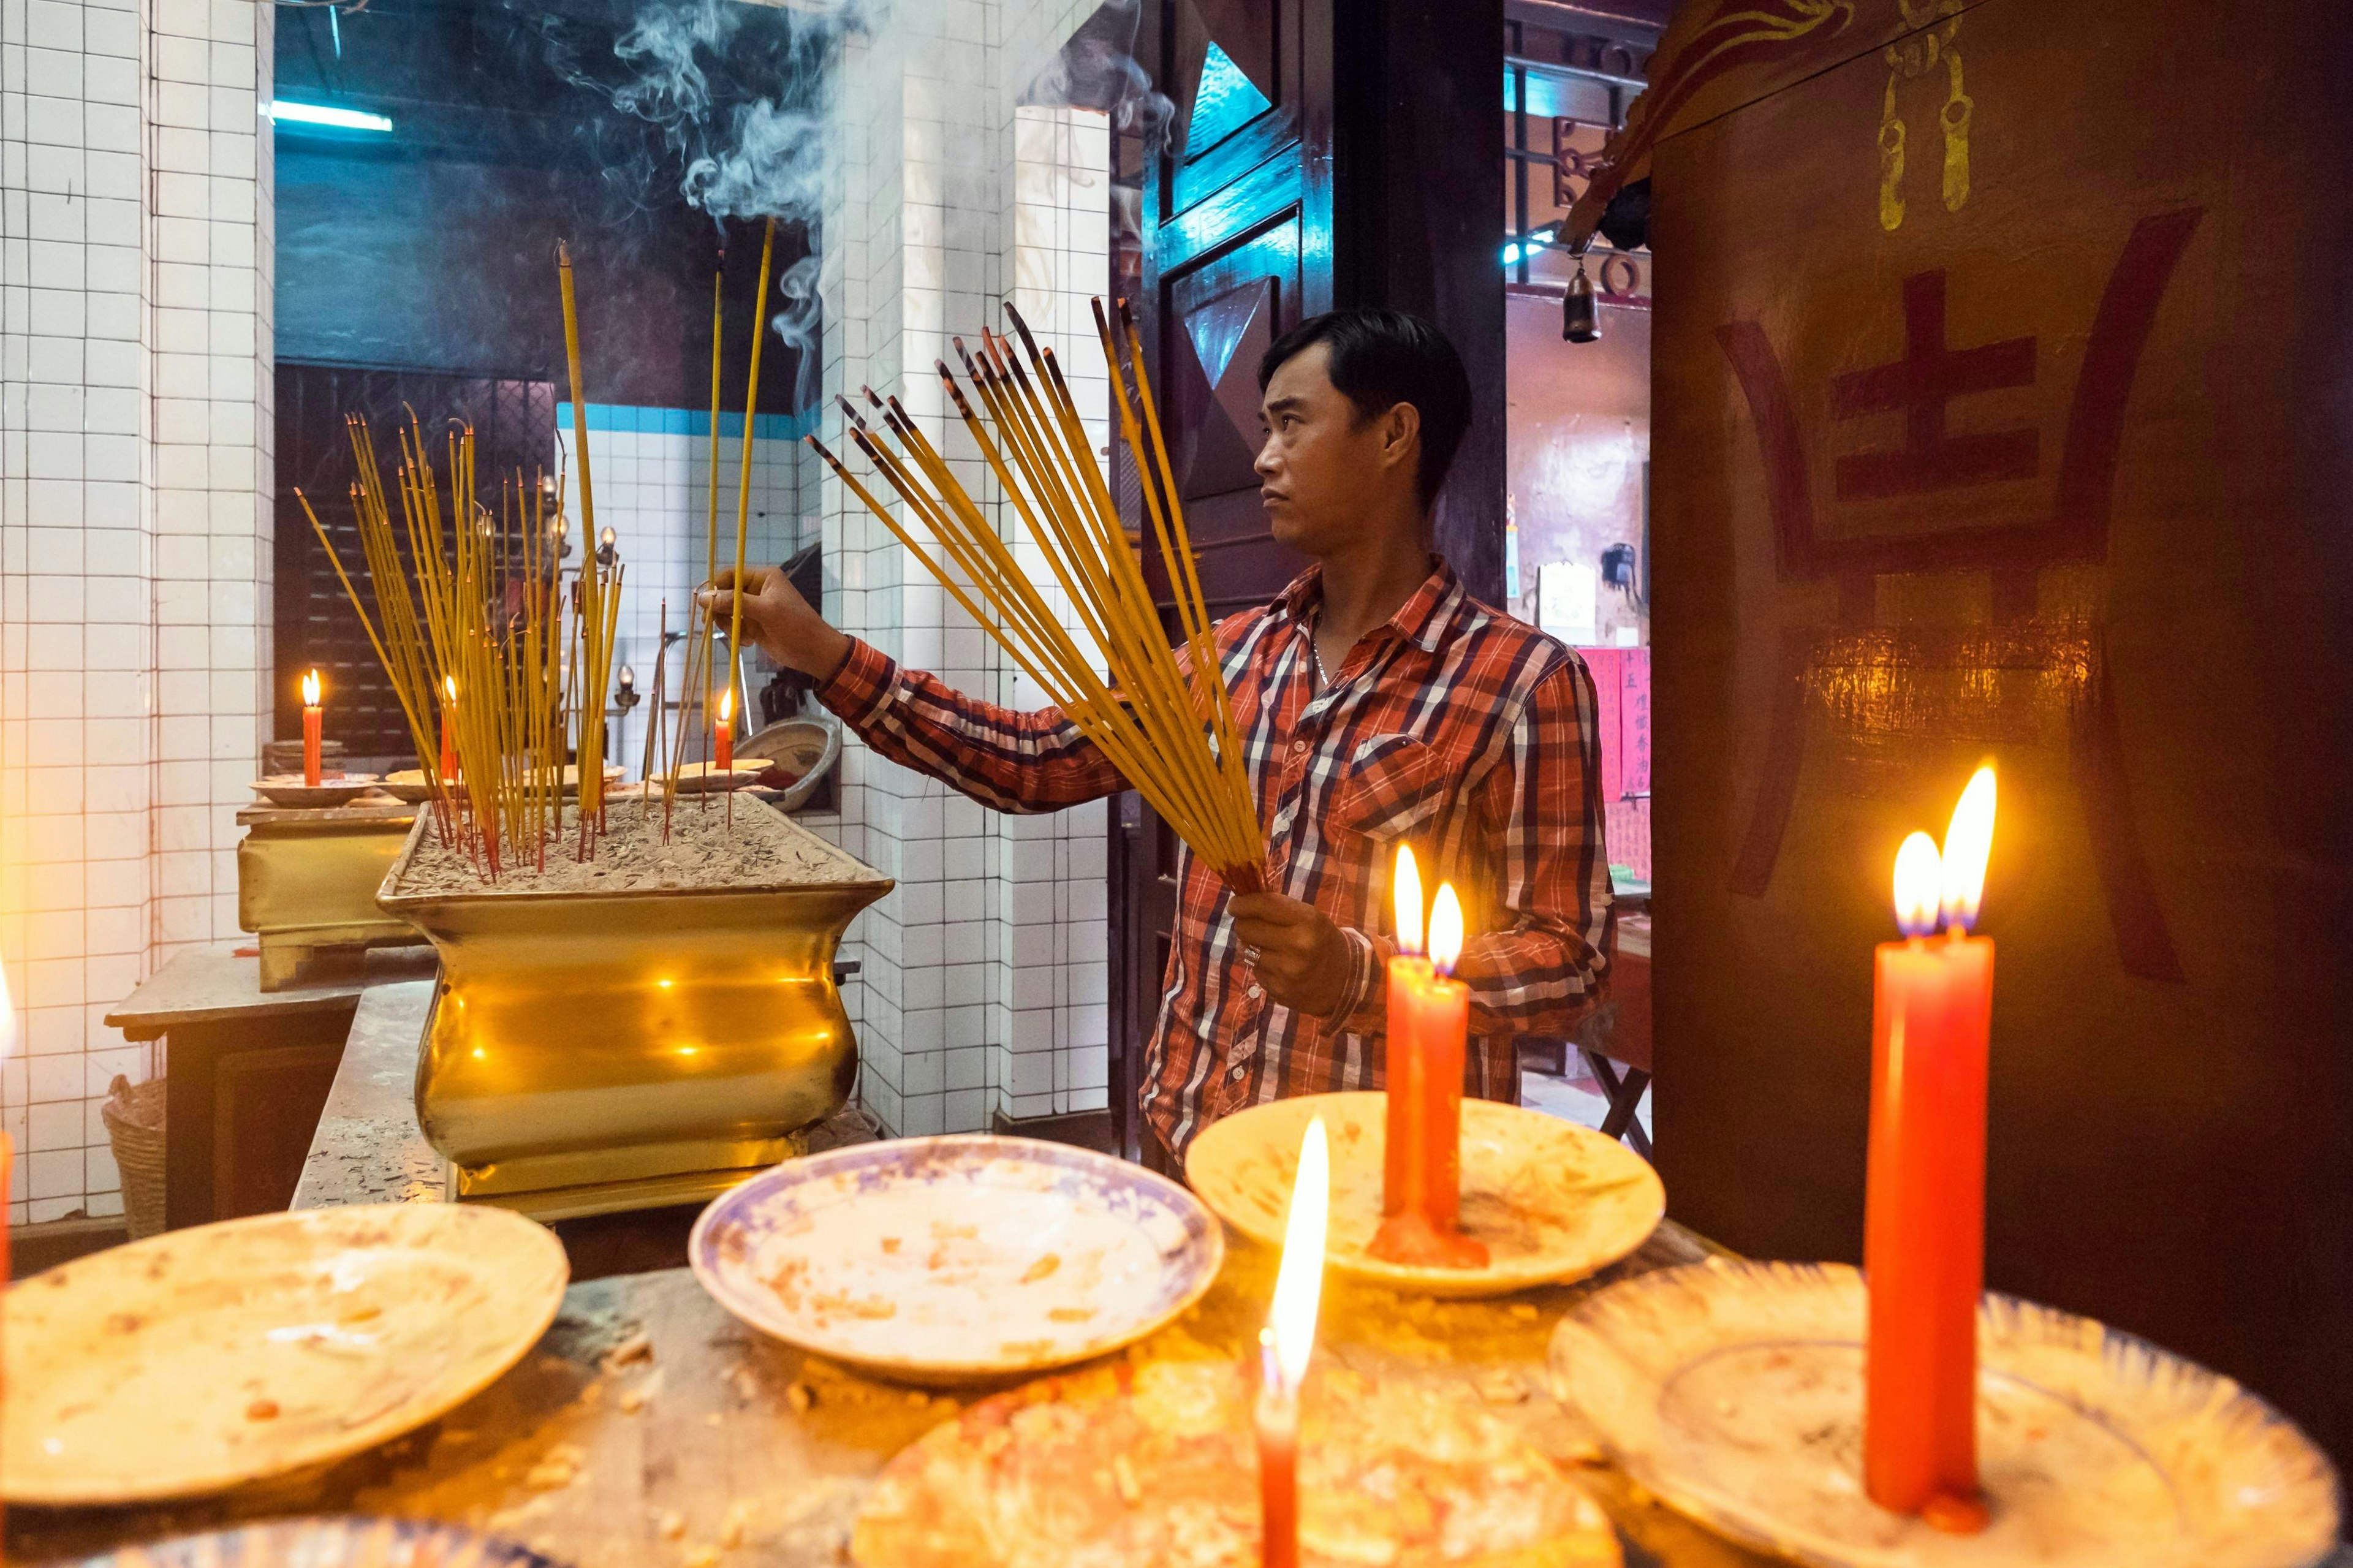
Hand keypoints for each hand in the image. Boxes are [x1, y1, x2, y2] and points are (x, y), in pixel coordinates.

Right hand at [700, 565, 851, 680]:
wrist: (813, 652)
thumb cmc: (795, 625)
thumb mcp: (766, 611)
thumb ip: (736, 602)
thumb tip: (705, 597)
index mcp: (763, 577)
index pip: (730, 574)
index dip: (716, 587)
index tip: (705, 603)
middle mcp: (757, 589)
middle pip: (725, 593)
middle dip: (718, 608)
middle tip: (709, 622)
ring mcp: (754, 608)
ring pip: (726, 611)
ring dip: (726, 624)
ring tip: (738, 635)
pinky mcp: (753, 625)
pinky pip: (733, 625)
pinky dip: (735, 633)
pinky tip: (748, 642)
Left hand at [1230, 892, 1351, 1018]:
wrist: (1343, 981)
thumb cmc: (1321, 940)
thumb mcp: (1309, 917)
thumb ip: (1278, 908)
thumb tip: (1241, 902)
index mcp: (1308, 922)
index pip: (1264, 905)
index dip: (1243, 903)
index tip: (1235, 904)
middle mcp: (1298, 946)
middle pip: (1247, 928)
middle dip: (1245, 924)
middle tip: (1252, 925)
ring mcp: (1286, 971)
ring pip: (1246, 950)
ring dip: (1252, 946)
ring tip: (1270, 947)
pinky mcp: (1278, 990)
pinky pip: (1255, 970)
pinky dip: (1260, 965)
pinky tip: (1277, 965)